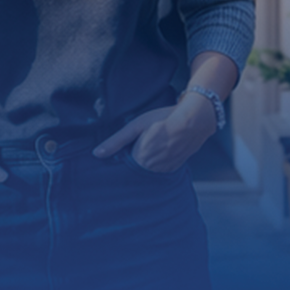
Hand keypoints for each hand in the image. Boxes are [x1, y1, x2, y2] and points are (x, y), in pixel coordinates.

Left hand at [92, 97, 216, 172]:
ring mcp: (165, 170)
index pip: (124, 164)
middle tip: (141, 141)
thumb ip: (116, 141)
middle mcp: (152, 170)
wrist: (193, 121)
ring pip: (149, 168)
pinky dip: (159, 160)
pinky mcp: (175, 168)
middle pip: (136, 167)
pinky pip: (161, 168)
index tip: (125, 148)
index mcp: (139, 160)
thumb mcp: (135, 126)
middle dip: (135, 157)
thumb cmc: (162, 119)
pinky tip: (162, 147)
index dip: (124, 154)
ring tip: (153, 143)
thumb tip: (96, 154)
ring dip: (148, 160)